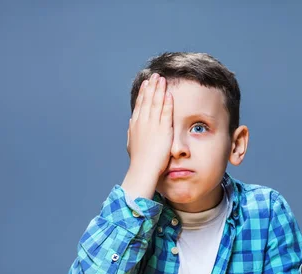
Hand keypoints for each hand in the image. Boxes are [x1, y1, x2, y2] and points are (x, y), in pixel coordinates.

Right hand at [122, 73, 173, 198]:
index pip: (140, 104)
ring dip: (159, 90)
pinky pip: (166, 113)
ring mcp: (153, 126)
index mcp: (136, 125)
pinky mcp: (163, 131)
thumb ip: (133, 131)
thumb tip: (131, 122)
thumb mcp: (132, 143)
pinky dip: (167, 103)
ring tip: (162, 79)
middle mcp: (143, 122)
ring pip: (156, 103)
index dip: (144, 92)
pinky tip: (169, 94)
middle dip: (152, 86)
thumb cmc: (139, 161)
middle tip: (155, 75)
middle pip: (148, 100)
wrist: (142, 170)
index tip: (146, 83)